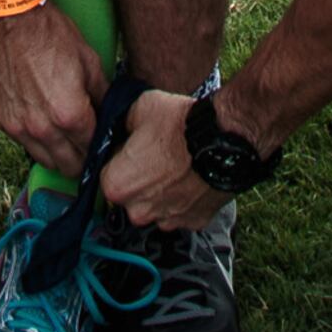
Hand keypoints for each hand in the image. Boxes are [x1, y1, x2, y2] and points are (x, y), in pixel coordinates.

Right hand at [0, 4, 105, 176]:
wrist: (8, 18)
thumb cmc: (51, 35)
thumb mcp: (89, 61)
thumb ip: (102, 96)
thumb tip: (111, 116)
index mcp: (69, 116)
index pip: (92, 150)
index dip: (102, 148)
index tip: (105, 144)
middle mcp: (41, 130)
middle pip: (68, 166)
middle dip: (81, 159)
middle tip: (87, 145)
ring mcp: (16, 127)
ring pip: (44, 159)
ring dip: (57, 154)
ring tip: (65, 137)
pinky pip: (21, 141)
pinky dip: (34, 138)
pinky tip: (40, 119)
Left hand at [100, 88, 231, 233]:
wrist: (224, 139)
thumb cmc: (180, 124)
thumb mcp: (138, 107)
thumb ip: (121, 124)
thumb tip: (120, 129)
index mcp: (117, 185)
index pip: (108, 176)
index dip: (121, 160)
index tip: (135, 149)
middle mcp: (138, 211)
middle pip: (132, 196)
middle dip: (141, 180)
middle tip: (159, 156)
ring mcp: (167, 221)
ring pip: (157, 207)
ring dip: (164, 192)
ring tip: (179, 166)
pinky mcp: (193, 223)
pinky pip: (183, 212)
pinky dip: (186, 199)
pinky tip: (194, 177)